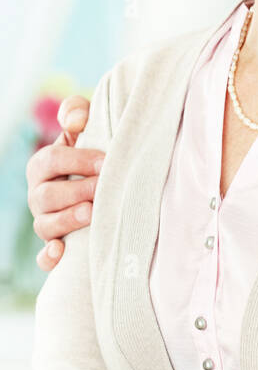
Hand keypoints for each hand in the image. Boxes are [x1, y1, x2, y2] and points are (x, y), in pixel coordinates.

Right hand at [26, 95, 99, 269]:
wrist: (105, 179)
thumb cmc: (95, 149)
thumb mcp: (86, 126)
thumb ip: (77, 112)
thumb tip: (74, 120)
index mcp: (43, 165)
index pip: (51, 160)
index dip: (77, 160)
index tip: (105, 161)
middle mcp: (39, 195)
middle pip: (46, 195)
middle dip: (76, 191)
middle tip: (102, 188)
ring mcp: (46, 221)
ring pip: (45, 225)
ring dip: (67, 220)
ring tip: (91, 214)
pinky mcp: (56, 244)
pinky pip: (44, 257)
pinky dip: (49, 257)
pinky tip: (61, 253)